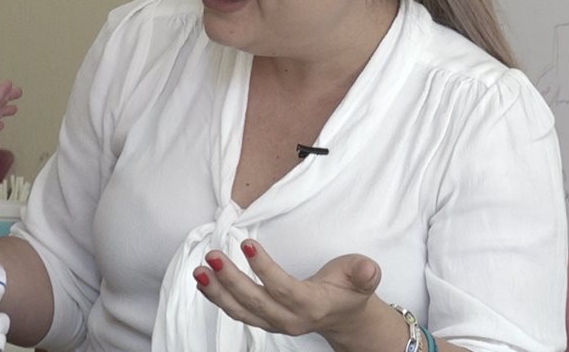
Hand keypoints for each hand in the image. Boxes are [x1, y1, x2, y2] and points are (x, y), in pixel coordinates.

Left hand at [193, 240, 380, 339]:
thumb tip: (368, 269)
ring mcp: (275, 322)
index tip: (247, 245)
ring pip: (242, 311)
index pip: (283, 288)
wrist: (345, 318)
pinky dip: (219, 298)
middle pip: (256, 301)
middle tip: (213, 256)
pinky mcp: (264, 320)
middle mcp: (290, 318)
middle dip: (231, 280)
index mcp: (312, 305)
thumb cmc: (349, 290)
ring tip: (200, 270)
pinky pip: (238, 312)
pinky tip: (204, 281)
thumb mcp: (362, 278)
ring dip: (218, 292)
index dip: (264, 269)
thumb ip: (363, 273)